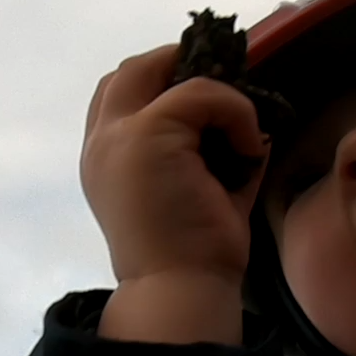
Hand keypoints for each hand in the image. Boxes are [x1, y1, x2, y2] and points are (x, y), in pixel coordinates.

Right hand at [81, 44, 268, 344]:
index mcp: (107, 159)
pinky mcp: (146, 133)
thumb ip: (212, 150)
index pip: (120, 93)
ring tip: (240, 129)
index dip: (162, 82)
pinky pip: (201, 92)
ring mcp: (118, 135)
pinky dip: (235, 110)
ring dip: (212, 90)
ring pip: (162, 70)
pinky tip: (248, 148)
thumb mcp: (201, 188)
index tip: (209, 102)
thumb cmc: (195, 252)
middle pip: (131, 69)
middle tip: (227, 92)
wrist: (182, 289)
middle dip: (180, 66)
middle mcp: (102, 142)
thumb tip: (253, 121)